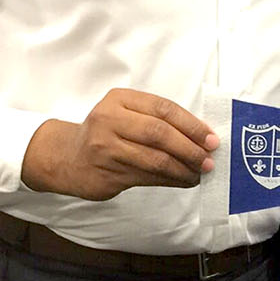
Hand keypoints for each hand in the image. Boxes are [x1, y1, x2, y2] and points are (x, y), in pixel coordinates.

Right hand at [21, 88, 218, 200]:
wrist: (67, 158)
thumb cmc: (105, 134)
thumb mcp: (124, 115)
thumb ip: (155, 120)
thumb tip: (200, 136)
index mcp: (118, 100)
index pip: (163, 109)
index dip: (191, 125)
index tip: (211, 138)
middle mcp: (109, 120)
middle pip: (160, 134)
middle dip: (190, 148)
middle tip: (209, 159)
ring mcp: (105, 148)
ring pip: (155, 159)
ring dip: (183, 169)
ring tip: (200, 173)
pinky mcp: (107, 173)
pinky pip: (147, 177)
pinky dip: (170, 180)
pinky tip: (183, 180)